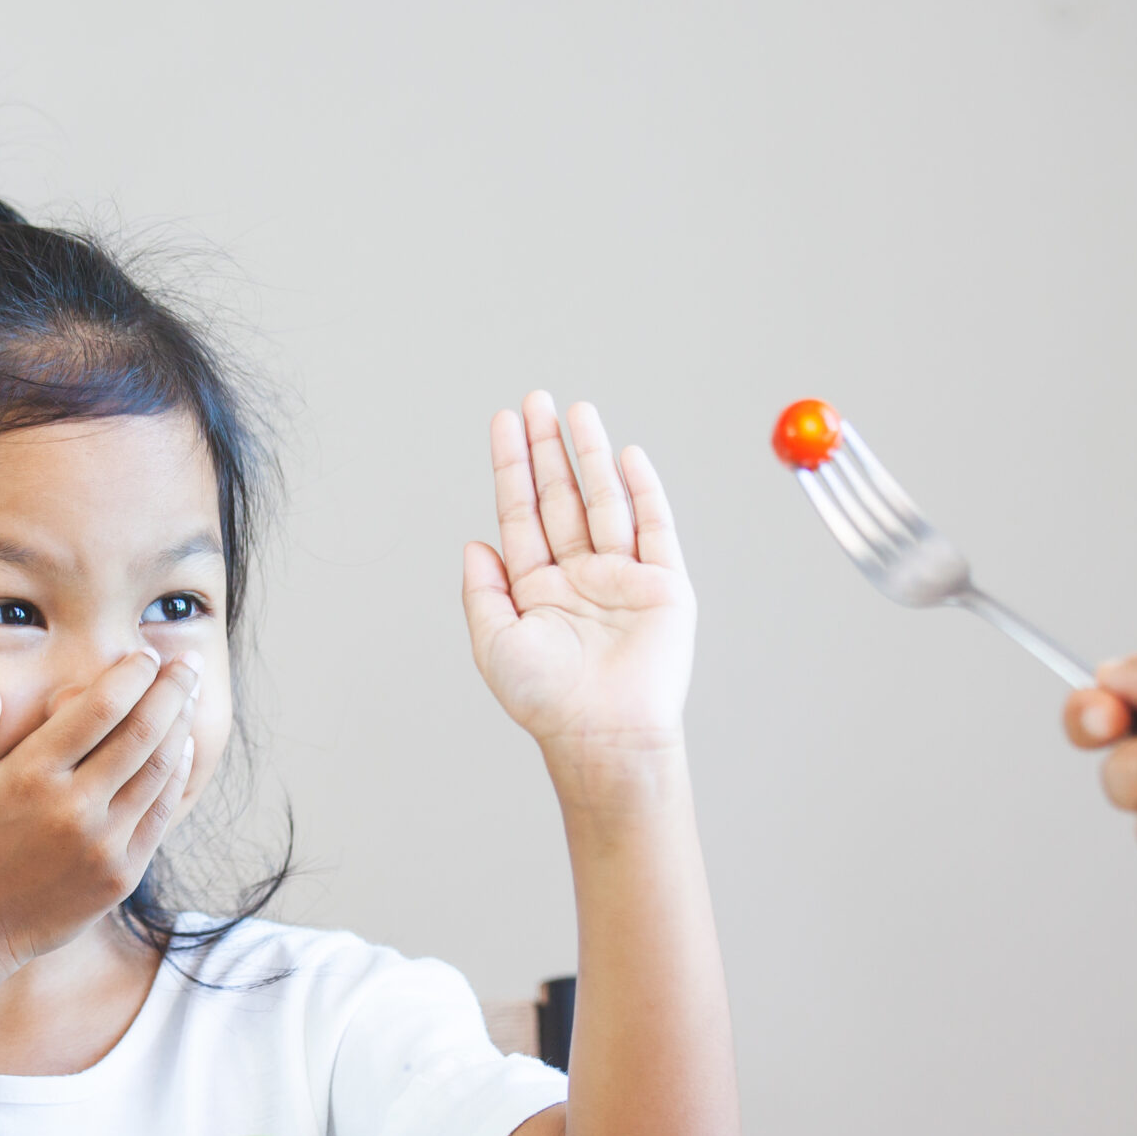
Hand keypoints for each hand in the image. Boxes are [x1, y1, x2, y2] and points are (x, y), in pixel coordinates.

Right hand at [0, 649, 199, 963]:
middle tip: (186, 663)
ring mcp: (103, 844)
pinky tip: (181, 747)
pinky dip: (176, 774)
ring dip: (181, 726)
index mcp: (30, 776)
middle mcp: (74, 808)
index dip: (131, 675)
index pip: (99, 709)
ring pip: (159, 770)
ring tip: (190, 696)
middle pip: (142, 732)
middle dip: (171, 689)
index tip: (145, 654)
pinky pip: (160, 813)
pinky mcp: (121, 874)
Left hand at [463, 392, 694, 766]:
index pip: (520, 513)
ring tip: (579, 411)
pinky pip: (654, 527)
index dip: (512, 467)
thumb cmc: (546, 701)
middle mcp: (578, 577)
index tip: (504, 423)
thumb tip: (473, 543)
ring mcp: (621, 578)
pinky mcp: (663, 586)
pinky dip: (643, 490)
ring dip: (591, 456)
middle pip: (560, 497)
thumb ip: (481, 592)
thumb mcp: (494, 645)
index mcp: (536, 589)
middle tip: (536, 400)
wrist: (604, 735)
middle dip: (548, 448)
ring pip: (604, 501)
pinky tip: (627, 455)